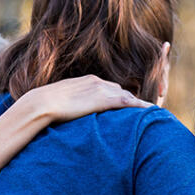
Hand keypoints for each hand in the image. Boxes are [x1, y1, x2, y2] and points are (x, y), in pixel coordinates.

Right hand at [17, 76, 152, 123]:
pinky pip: (128, 102)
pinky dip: (140, 106)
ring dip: (139, 105)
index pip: (111, 88)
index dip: (121, 97)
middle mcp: (99, 82)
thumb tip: (73, 113)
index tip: (129, 105)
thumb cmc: (46, 105)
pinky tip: (151, 112)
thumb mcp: (64, 101)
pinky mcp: (104, 99)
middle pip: (122, 91)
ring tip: (152, 114)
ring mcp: (102, 89)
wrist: (42, 103)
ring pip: (128, 96)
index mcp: (89, 81)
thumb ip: (75, 103)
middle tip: (145, 111)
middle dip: (134, 101)